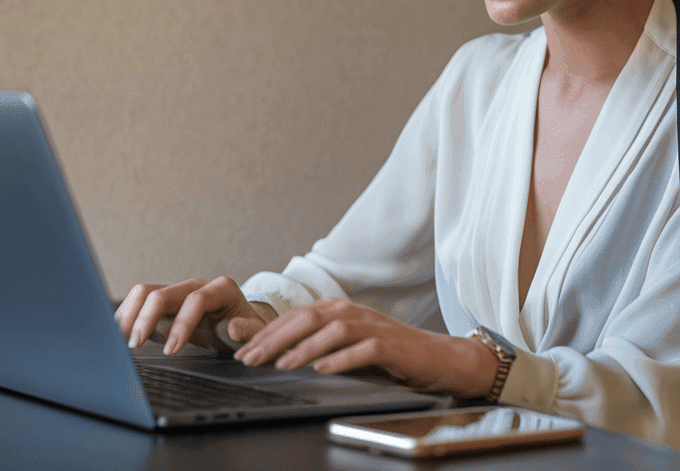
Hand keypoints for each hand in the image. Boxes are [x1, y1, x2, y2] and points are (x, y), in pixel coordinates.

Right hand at [115, 277, 276, 354]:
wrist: (242, 324)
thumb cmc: (248, 329)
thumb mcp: (256, 333)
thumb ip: (247, 331)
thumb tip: (231, 328)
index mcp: (222, 289)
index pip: (195, 300)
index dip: (181, 324)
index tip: (171, 350)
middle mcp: (197, 285)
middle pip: (162, 294)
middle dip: (146, 319)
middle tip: (135, 346)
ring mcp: (179, 291)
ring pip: (145, 292)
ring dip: (131, 315)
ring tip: (123, 340)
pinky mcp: (165, 301)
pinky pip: (140, 301)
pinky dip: (128, 315)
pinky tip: (122, 333)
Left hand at [233, 297, 498, 397]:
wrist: (438, 359)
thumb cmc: (388, 356)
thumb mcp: (345, 347)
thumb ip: (313, 345)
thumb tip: (271, 352)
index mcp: (338, 310)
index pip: (294, 317)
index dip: (265, 334)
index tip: (242, 352)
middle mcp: (352, 313)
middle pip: (307, 319)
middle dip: (274, 339)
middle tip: (250, 359)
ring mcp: (372, 327)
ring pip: (331, 331)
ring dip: (303, 348)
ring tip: (281, 365)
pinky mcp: (391, 346)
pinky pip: (363, 349)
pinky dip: (341, 359)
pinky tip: (323, 369)